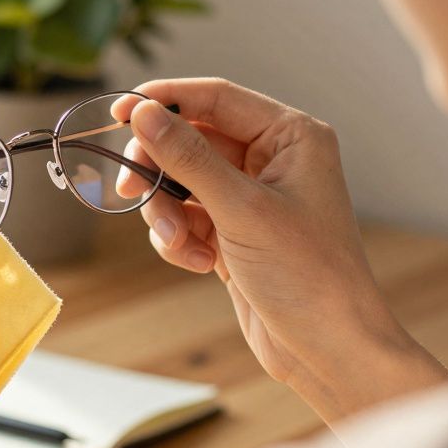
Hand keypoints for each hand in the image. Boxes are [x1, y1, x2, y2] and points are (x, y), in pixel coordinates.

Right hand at [114, 78, 447, 425]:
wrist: (329, 349)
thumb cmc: (308, 276)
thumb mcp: (241, 210)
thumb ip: (188, 158)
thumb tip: (143, 113)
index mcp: (290, 137)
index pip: (214, 98)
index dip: (164, 100)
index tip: (119, 111)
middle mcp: (271, 159)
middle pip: (188, 139)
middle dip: (159, 170)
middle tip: (129, 191)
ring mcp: (249, 196)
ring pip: (179, 181)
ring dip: (167, 213)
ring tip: (181, 246)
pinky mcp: (232, 231)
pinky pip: (184, 216)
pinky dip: (179, 238)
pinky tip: (199, 264)